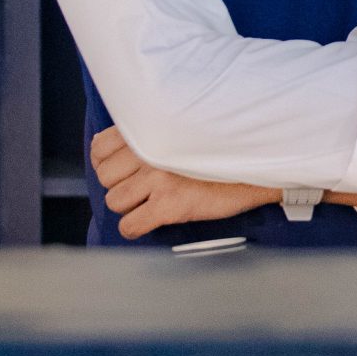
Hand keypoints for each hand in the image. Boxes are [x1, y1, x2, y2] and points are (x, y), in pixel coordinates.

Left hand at [90, 126, 279, 238]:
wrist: (257, 160)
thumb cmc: (221, 146)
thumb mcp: (182, 127)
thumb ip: (150, 132)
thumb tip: (111, 145)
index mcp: (151, 128)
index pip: (99, 148)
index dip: (106, 162)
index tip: (121, 169)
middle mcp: (150, 149)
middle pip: (105, 177)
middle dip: (120, 185)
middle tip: (140, 187)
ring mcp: (158, 177)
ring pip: (115, 201)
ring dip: (129, 206)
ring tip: (149, 202)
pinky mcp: (170, 204)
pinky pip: (130, 225)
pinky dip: (135, 228)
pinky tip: (149, 221)